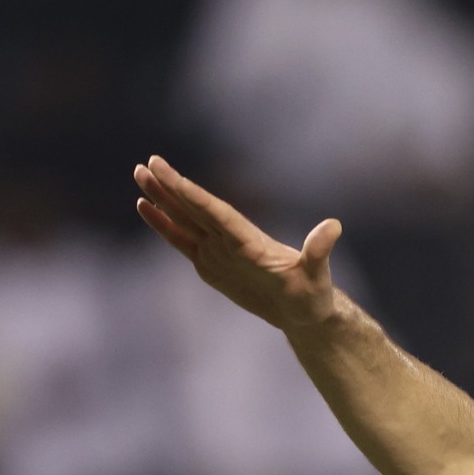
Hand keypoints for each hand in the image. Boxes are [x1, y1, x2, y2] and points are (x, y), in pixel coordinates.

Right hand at [134, 155, 339, 330]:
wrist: (305, 311)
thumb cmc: (313, 296)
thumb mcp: (317, 276)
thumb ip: (318, 251)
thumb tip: (334, 226)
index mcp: (249, 240)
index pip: (214, 212)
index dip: (191, 194)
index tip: (167, 172)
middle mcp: (231, 239)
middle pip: (196, 209)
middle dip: (171, 188)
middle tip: (146, 163)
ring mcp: (219, 250)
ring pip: (185, 219)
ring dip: (163, 199)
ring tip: (139, 175)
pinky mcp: (211, 265)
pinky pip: (183, 241)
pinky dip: (164, 225)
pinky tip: (146, 207)